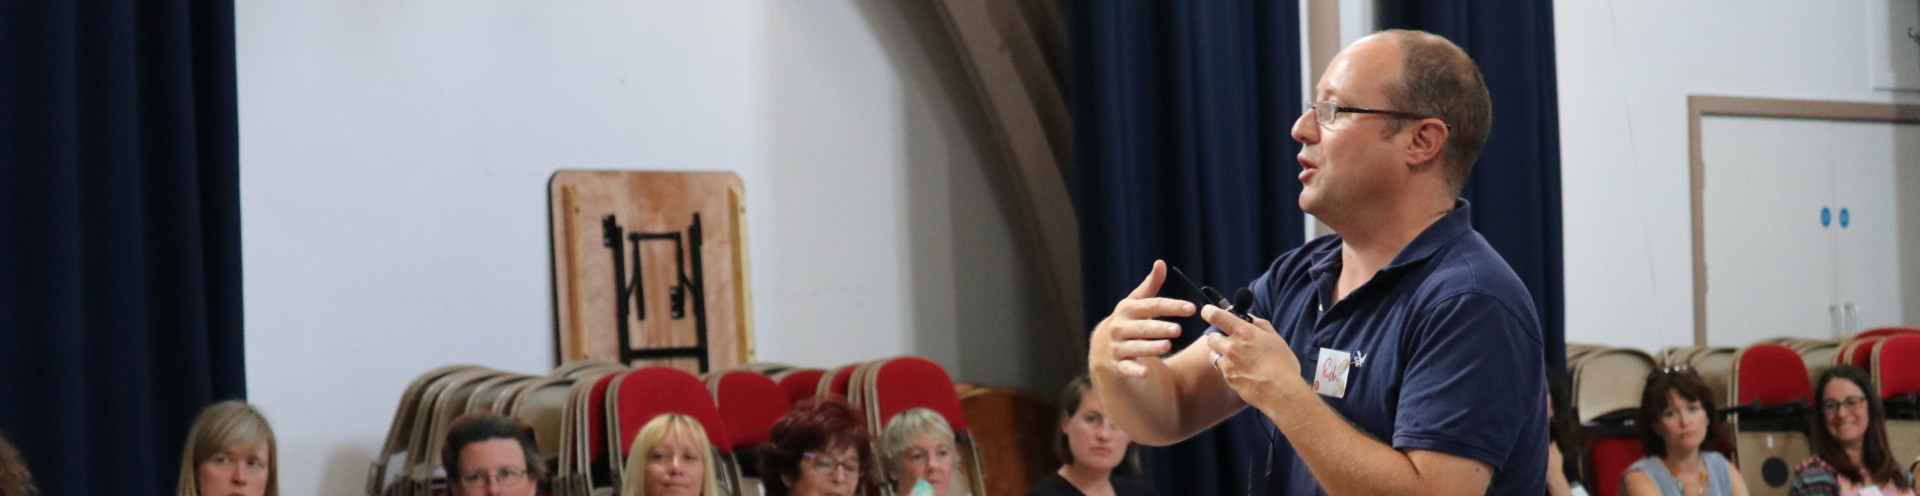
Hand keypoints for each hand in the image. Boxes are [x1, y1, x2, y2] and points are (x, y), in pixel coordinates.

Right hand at [1089, 260, 1195, 378]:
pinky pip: (1127, 368)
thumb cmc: (1126, 321)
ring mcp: (1118, 346)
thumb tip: (1161, 263)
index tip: (1192, 308)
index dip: (1172, 306)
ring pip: (1136, 347)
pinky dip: (1135, 371)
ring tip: (1168, 345)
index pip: (1152, 306)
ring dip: (1151, 347)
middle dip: (1160, 328)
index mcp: (1128, 310)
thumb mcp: (1134, 303)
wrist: (1100, 347)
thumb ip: (1150, 286)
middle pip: (1143, 327)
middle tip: (1178, 329)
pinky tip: (1146, 373)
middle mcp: (1121, 327)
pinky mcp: (1117, 364)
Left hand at [1201, 304, 1303, 406]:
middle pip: (1210, 337)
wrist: (1280, 392)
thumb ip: (1261, 325)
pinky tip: (1240, 370)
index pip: (1216, 316)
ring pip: (1212, 354)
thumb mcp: (1276, 339)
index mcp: (1244, 332)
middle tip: (1229, 340)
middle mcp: (1231, 346)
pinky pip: (1220, 369)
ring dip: (1219, 353)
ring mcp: (1227, 363)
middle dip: (1217, 336)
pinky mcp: (1227, 378)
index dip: (1209, 312)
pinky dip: (1226, 367)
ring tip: (1234, 358)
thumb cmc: (1282, 365)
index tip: (1208, 312)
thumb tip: (1251, 318)